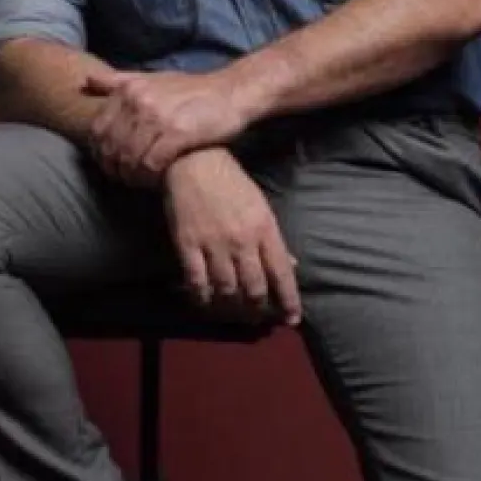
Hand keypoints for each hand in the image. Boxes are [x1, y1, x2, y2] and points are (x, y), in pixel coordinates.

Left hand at [83, 66, 249, 182]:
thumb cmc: (190, 90)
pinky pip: (152, 164)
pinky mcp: (178, 134)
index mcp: (130, 89)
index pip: (98, 130)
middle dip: (114, 169)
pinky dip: (150, 177)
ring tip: (139, 182)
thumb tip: (85, 81)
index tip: (110, 165)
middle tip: (124, 179)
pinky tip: (156, 180)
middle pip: (112, 147)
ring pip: (129, 158)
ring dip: (132, 177)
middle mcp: (140, 101)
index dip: (100, 154)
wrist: (231, 93)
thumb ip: (118, 81)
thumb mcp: (152, 79)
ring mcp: (159, 118)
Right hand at [162, 149, 301, 326]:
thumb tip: (291, 265)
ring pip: (226, 290)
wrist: (193, 161)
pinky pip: (197, 282)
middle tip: (258, 318)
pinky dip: (202, 297)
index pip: (282, 273)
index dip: (289, 300)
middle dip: (259, 310)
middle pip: (254, 288)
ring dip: (231, 308)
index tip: (293, 318)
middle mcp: (241, 241)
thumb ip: (274, 239)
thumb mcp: (261, 207)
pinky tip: (206, 302)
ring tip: (234, 313)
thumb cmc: (232, 183)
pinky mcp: (187, 245)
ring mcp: (213, 244)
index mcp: (264, 229)